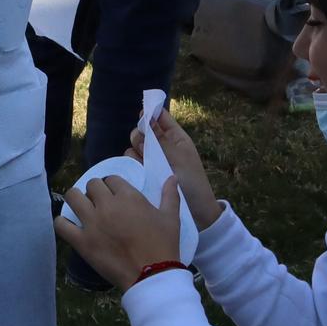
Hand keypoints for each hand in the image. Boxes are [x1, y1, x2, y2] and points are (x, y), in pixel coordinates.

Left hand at [56, 174, 190, 289]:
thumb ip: (170, 195)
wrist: (152, 275)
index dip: (112, 186)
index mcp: (128, 196)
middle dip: (95, 191)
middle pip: (92, 185)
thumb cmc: (163, 245)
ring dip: (76, 199)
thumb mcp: (171, 218)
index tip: (114, 195)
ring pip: (73, 197)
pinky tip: (68, 225)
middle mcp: (107, 205)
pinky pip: (61, 225)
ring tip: (81, 208)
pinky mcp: (82, 241)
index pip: (111, 179)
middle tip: (99, 203)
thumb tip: (171, 177)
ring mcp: (92, 223)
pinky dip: (62, 223)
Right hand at [128, 110, 219, 227]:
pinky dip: (132, 164)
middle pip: (142, 132)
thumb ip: (160, 139)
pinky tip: (139, 172)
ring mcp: (151, 161)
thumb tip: (145, 118)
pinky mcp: (144, 174)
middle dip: (140, 137)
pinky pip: (131, 162)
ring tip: (145, 166)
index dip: (151, 113)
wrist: (196, 213)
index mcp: (176, 138)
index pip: (161, 118)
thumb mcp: (179, 157)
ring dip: (136, 153)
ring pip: (134, 147)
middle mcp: (162, 147)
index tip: (142, 112)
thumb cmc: (193, 182)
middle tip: (145, 148)